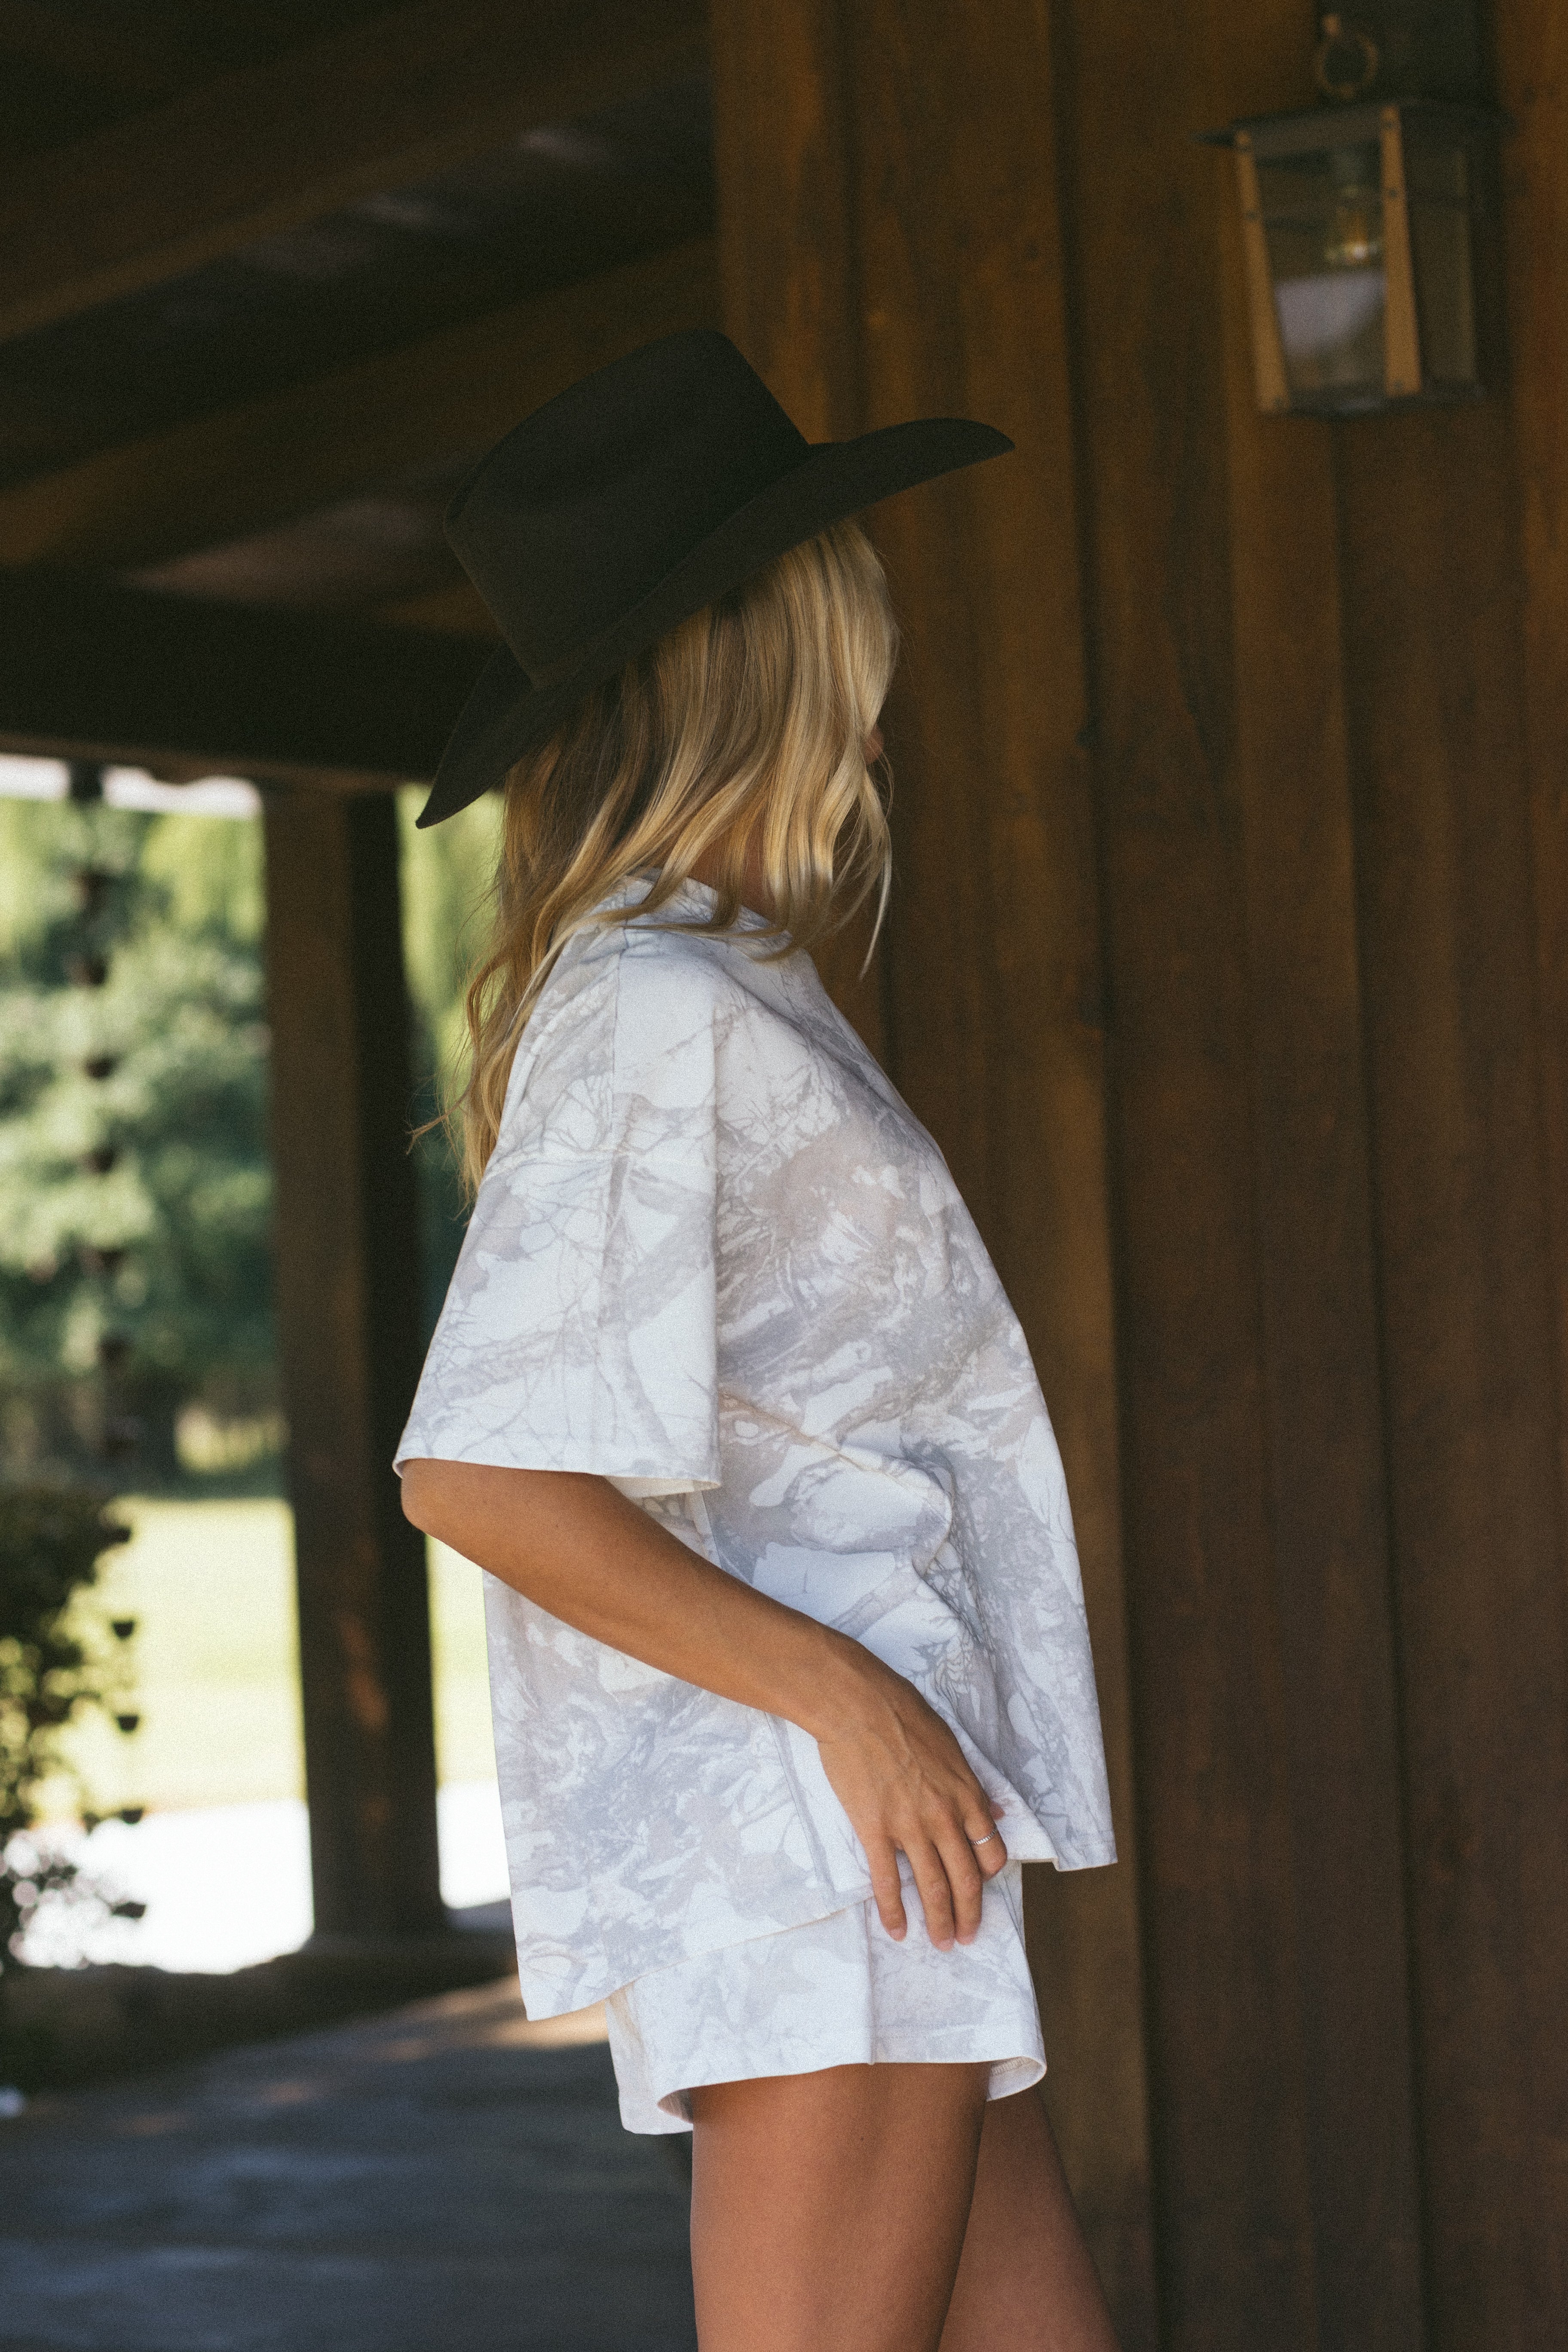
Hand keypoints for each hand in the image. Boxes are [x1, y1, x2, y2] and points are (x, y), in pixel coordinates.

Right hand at [812, 1652, 1008, 1949]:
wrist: (857, 1705)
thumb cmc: (903, 1715)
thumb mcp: (952, 1745)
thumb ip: (974, 1785)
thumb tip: (998, 1812)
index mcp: (966, 1794)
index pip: (990, 1850)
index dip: (989, 1877)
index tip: (981, 1889)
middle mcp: (944, 1816)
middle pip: (966, 1879)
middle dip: (969, 1914)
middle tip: (966, 1938)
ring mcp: (909, 1826)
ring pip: (932, 1886)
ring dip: (938, 1921)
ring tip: (941, 1943)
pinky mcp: (875, 1829)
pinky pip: (887, 1881)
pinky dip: (893, 1911)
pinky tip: (897, 1930)